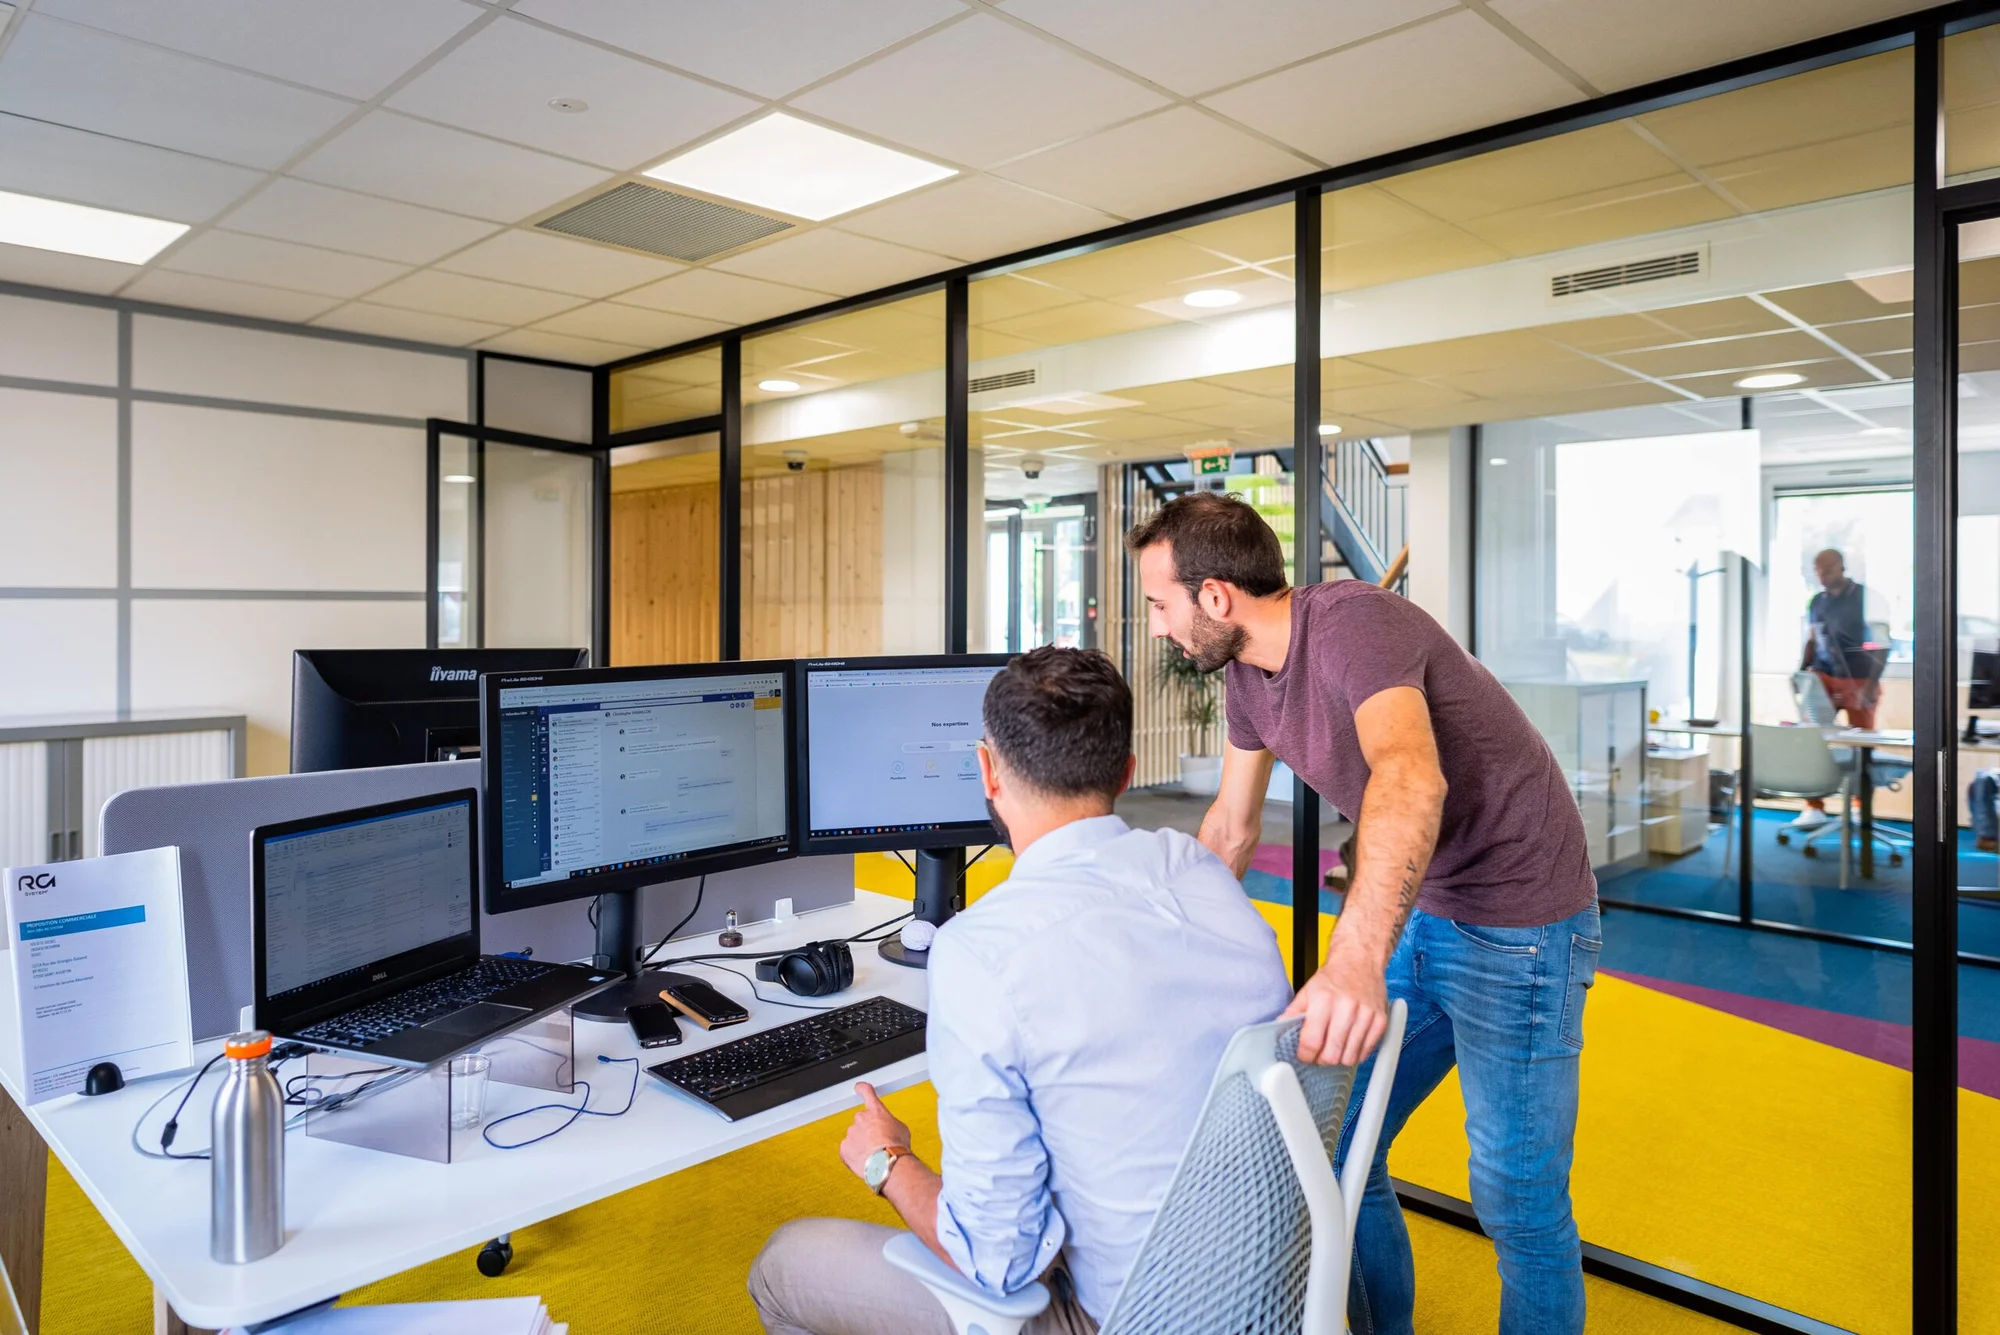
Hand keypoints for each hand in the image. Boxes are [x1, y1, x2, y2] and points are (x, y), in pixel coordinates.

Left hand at [838, 1082, 911, 1179]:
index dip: (862, 1088)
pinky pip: (848, 1150)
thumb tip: (890, 1127)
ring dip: (861, 1143)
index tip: (858, 1087)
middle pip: (861, 1121)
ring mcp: (851, 1133)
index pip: (867, 1092)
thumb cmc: (896, 1147)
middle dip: (867, 1130)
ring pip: (854, 1137)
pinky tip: (866, 1160)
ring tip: (874, 1154)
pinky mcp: (844, 1148)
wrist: (887, 1163)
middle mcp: (861, 1119)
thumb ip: (890, 1123)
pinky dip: (854, 1155)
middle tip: (878, 1142)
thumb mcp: (901, 1128)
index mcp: (876, 1111)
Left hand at [1283, 940, 1389, 1066]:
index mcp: (1324, 1000)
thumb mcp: (1308, 990)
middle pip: (1332, 1055)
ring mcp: (1366, 1016)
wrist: (1360, 961)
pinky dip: (1356, 1054)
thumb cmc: (1334, 977)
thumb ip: (1293, 1012)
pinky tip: (1349, 1043)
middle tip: (1319, 1053)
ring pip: (1350, 1058)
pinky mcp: (1381, 1021)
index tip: (1304, 1055)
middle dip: (1322, 1060)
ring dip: (1339, 1059)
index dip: (1305, 1055)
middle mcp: (1347, 1008)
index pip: (1312, 1042)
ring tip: (1334, 1047)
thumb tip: (1279, 1029)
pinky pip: (1366, 1052)